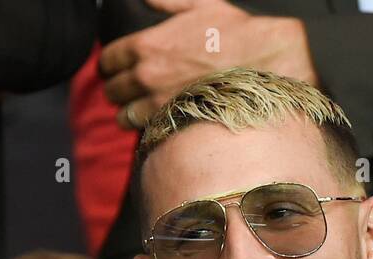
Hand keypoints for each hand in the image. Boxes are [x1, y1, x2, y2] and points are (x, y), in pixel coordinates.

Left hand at [98, 3, 316, 129]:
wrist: (264, 66)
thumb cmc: (236, 34)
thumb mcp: (201, 5)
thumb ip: (168, 2)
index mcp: (147, 44)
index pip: (107, 60)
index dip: (110, 64)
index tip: (117, 67)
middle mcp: (146, 75)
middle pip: (111, 90)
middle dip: (118, 88)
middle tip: (129, 89)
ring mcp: (158, 104)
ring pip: (122, 116)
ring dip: (128, 112)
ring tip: (140, 107)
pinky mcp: (174, 125)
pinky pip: (145, 131)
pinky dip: (146, 127)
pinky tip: (157, 118)